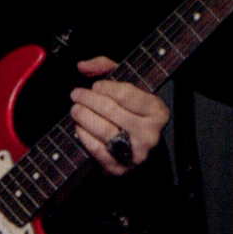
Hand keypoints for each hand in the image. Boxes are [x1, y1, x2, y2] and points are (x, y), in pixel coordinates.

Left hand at [71, 55, 169, 175]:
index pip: (126, 94)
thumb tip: (82, 66)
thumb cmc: (133, 114)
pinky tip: (79, 128)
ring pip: (102, 129)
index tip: (95, 86)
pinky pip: (97, 149)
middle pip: (111, 110)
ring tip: (75, 109)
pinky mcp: (120, 167)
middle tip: (76, 95)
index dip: (106, 87)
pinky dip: (84, 136)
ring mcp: (135, 151)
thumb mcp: (129, 86)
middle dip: (88, 100)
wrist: (142, 150)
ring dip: (83, 116)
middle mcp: (149, 132)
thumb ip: (107, 68)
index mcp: (157, 111)